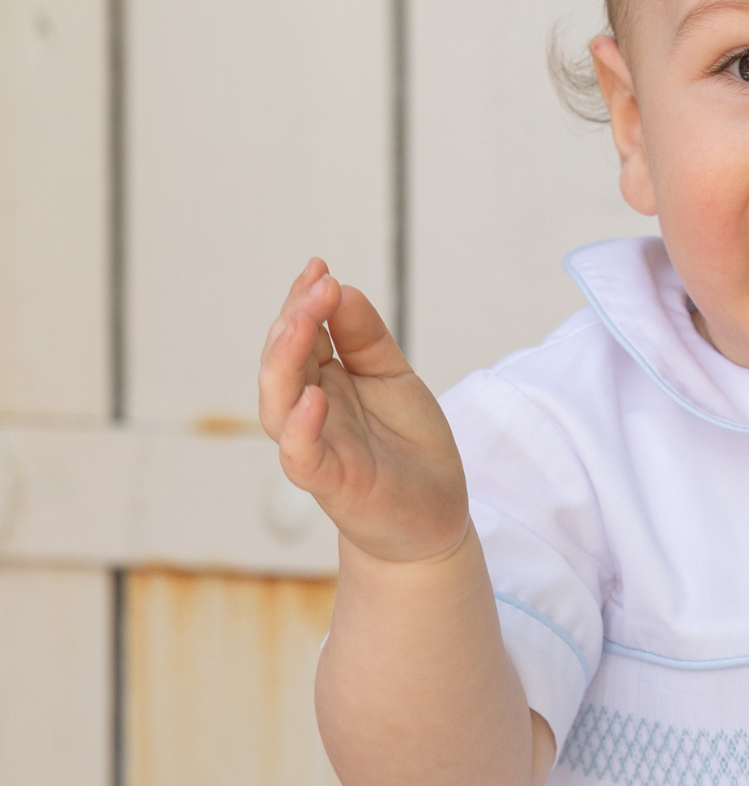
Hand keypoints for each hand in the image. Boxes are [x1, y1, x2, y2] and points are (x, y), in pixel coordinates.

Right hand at [257, 261, 468, 562]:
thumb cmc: (408, 446)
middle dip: (295, 319)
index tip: (319, 267)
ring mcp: (315, 447)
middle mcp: (309, 410)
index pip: (301, 333)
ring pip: (278, 403)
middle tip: (317, 285)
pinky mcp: (329, 483)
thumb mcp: (394, 380)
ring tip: (302, 323)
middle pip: (283, 360)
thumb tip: (343, 289)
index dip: (305, 300)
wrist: (433, 518)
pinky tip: (315, 397)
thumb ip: (368, 339)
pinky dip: (302, 427)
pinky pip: (302, 455)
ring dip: (285, 361)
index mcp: (322, 380)